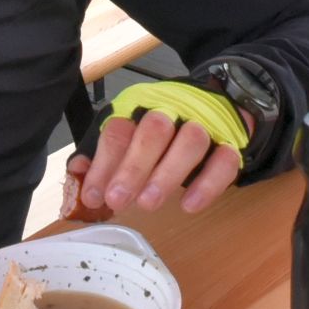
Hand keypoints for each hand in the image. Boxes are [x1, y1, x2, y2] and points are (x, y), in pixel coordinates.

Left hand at [70, 81, 246, 216]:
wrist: (222, 102)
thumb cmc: (164, 131)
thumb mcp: (130, 138)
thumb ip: (104, 156)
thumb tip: (77, 173)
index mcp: (141, 107)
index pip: (119, 131)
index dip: (103, 165)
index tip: (93, 197)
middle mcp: (172, 110)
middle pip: (153, 131)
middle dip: (133, 167)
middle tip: (118, 200)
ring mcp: (205, 123)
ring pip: (190, 141)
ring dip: (167, 173)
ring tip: (148, 203)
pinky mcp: (231, 141)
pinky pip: (225, 159)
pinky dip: (208, 184)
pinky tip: (190, 205)